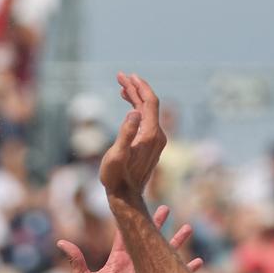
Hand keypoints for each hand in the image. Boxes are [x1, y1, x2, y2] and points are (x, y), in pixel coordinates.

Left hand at [58, 205, 203, 272]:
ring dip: (176, 242)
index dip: (133, 220)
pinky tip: (198, 262)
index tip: (139, 203)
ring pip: (164, 254)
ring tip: (188, 229)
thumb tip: (61, 241)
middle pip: (148, 239)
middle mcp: (135, 264)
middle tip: (166, 208)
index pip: (127, 235)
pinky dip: (186, 269)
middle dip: (157, 224)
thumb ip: (76, 261)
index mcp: (119, 259)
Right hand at [100, 73, 166, 201]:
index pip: (150, 102)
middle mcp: (157, 135)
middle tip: (120, 76)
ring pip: (147, 112)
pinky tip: (128, 108)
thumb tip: (133, 112)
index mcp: (150, 134)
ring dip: (135, 98)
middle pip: (149, 104)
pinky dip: (137, 110)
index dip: (139, 86)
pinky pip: (146, 121)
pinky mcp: (151, 145)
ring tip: (121, 88)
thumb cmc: (117, 177)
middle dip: (135, 88)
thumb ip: (126, 133)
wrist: (125, 197)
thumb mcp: (117, 155)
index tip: (128, 75)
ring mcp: (155, 140)